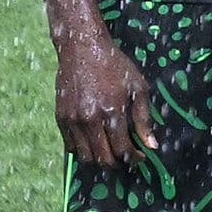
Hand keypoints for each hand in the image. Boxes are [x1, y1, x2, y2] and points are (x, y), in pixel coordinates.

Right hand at [53, 25, 158, 168]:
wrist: (82, 48)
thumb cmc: (115, 66)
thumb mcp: (138, 88)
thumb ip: (143, 119)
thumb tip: (152, 146)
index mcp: (112, 112)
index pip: (123, 150)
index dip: (134, 158)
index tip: (140, 156)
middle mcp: (90, 119)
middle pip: (103, 158)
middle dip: (117, 163)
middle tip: (125, 157)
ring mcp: (72, 120)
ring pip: (85, 156)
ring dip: (99, 158)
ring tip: (110, 151)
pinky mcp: (60, 117)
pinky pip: (70, 146)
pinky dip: (83, 149)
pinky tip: (94, 141)